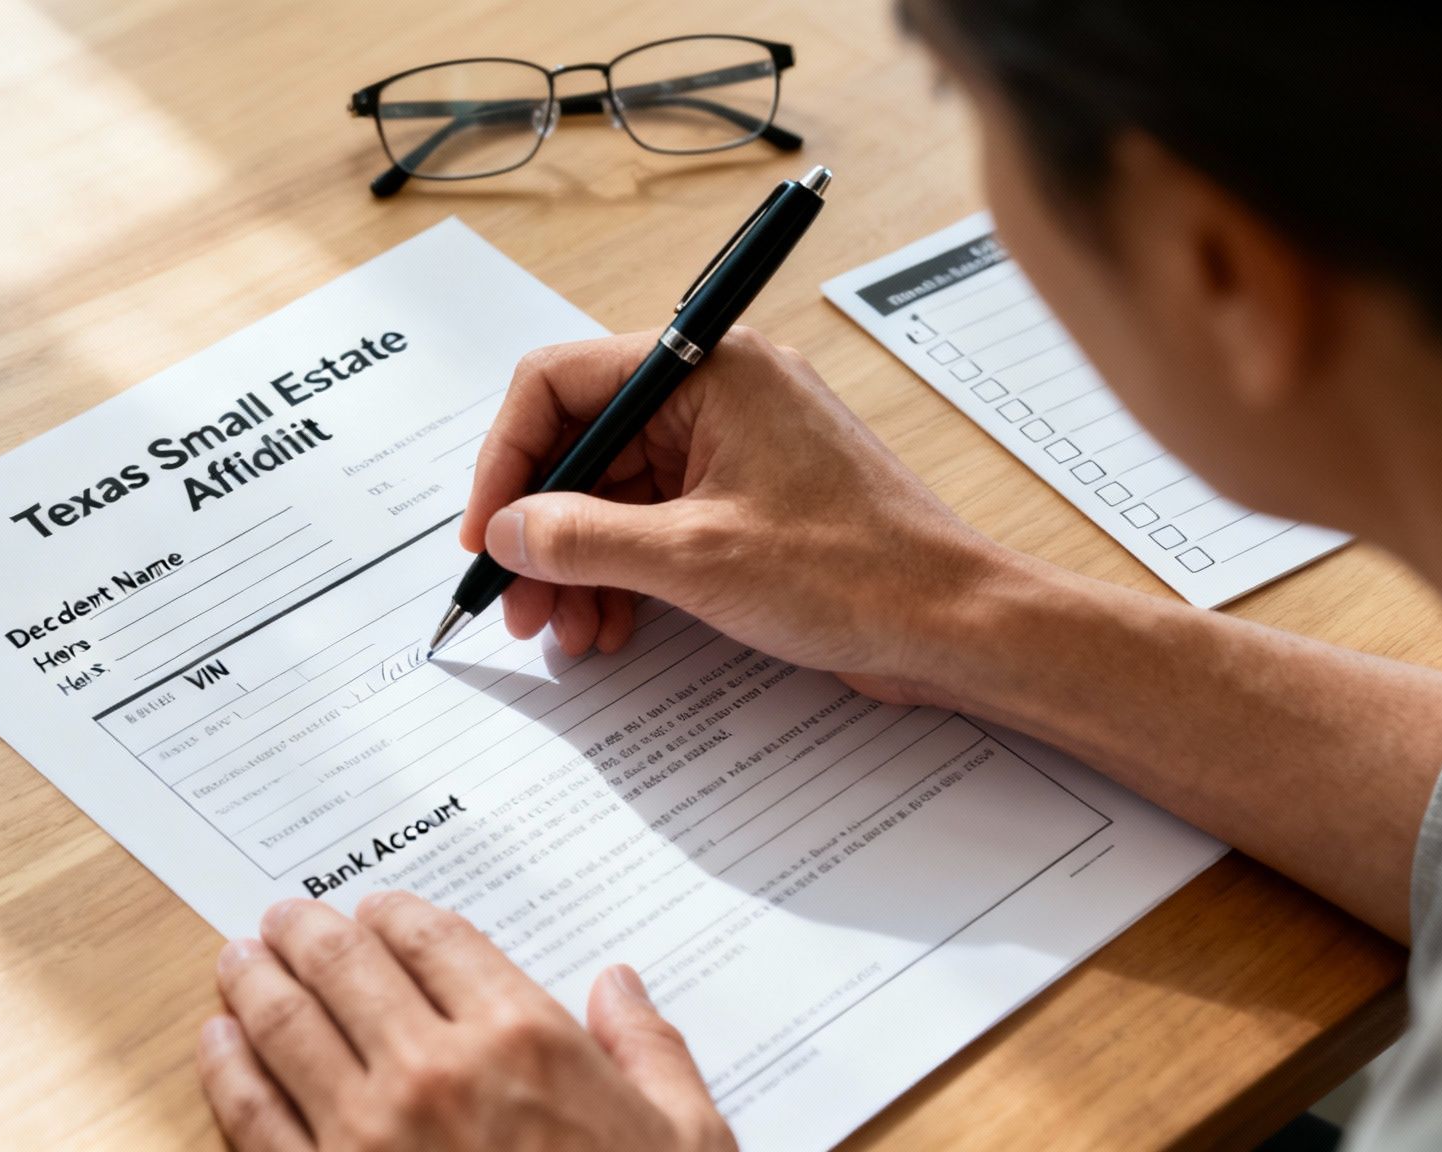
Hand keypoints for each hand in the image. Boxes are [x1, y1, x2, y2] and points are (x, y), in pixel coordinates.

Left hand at [197, 892, 734, 1151]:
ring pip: (287, 1024)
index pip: (434, 939)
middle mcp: (437, 1070)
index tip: (373, 909)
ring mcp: (369, 1134)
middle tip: (287, 919)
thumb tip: (620, 984)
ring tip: (240, 959)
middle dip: (307, 931)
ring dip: (255, 979)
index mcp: (526, 1038)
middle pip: (346, 965)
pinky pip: (254, 1113)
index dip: (392, 913)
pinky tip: (217, 1040)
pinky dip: (227, 1066)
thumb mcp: (687, 1139)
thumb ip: (650, 1048)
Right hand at [460, 329, 1018, 702]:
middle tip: (518, 603)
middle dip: (542, 530)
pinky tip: (608, 625)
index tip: (487, 534)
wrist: (954, 626)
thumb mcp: (695, 558)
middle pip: (583, 446)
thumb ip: (583, 538)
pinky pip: (653, 525)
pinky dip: (621, 574)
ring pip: (613, 495)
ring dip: (576, 563)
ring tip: (565, 630)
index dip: (507, 460)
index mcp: (709, 370)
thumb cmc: (858, 573)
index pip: (560, 383)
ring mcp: (731, 450)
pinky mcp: (744, 503)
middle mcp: (716, 395)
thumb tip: (509, 532)